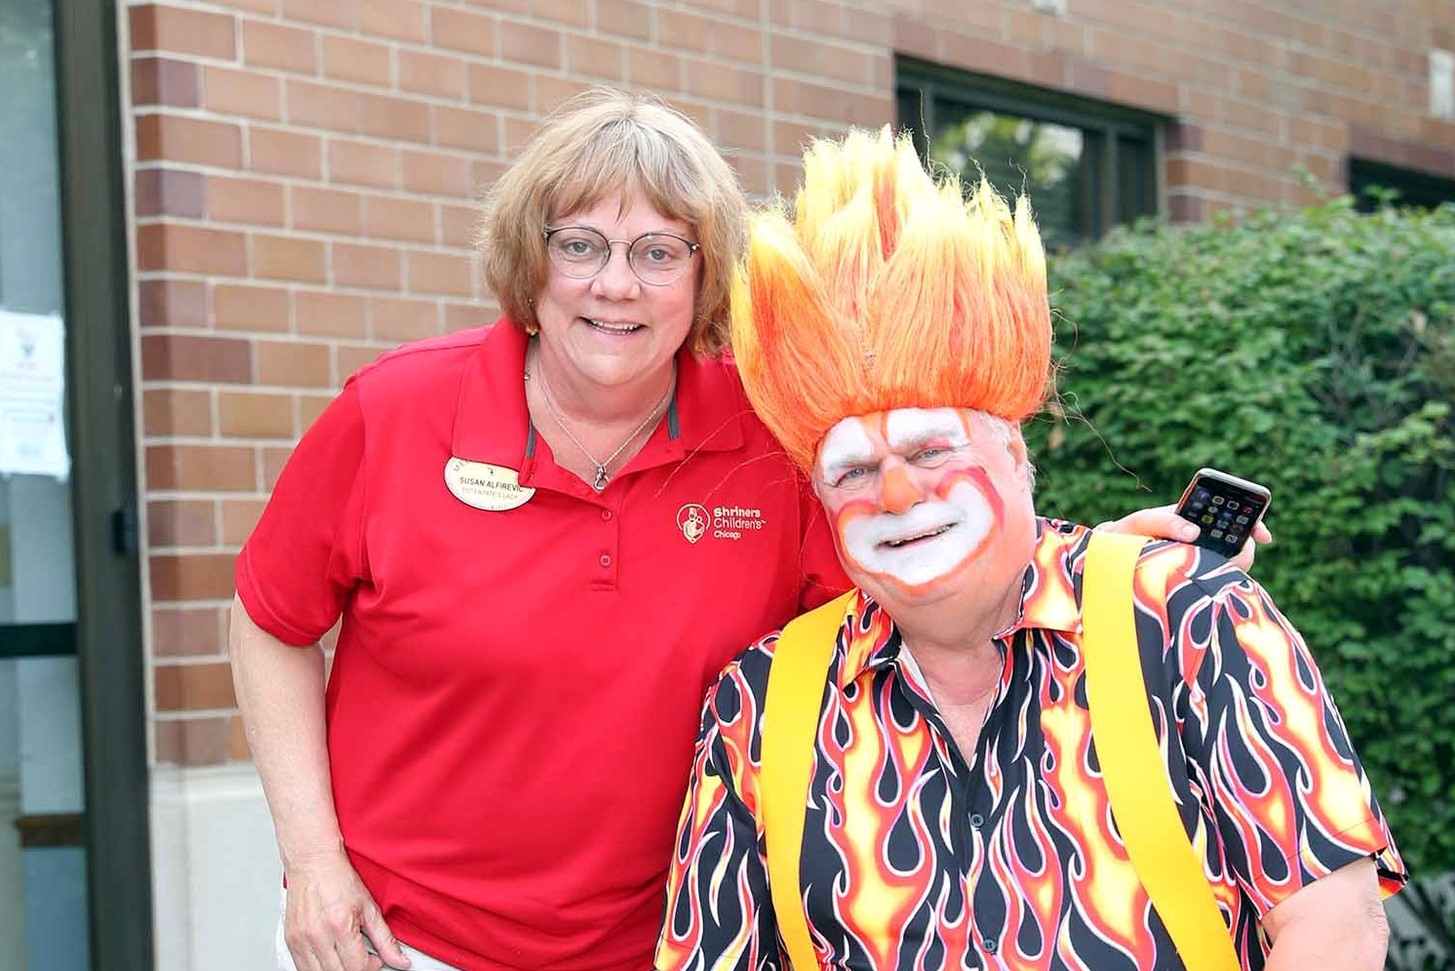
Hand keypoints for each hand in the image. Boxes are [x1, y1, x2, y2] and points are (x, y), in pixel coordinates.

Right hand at [282, 848, 411, 970]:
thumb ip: (386, 939)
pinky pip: (303, 968)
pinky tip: (329, 956)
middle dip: (355, 969)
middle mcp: (317, 935)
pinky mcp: (289, 941)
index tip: (375, 959)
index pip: (357, 967)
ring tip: (346, 956)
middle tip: (362, 957)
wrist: (313, 862)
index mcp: (340, 926)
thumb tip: (401, 962)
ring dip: (336, 970)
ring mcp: (300, 940)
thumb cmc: (339, 880)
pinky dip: (318, 968)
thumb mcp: (369, 908)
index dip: (371, 967)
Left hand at [1096, 504, 1271, 573]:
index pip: (1231, 518)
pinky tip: (1209, 585)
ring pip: (1232, 567)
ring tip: (1212, 567)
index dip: (1252, 524)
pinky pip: (1218, 584)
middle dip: (1244, 549)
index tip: (1263, 536)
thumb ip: (1162, 520)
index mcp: (1192, 521)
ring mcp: (1200, 564)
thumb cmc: (1122, 537)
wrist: (1105, 563)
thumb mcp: (1139, 523)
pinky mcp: (1195, 583)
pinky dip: (1220, 584)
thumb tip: (1193, 532)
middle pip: (1239, 545)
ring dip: (1232, 567)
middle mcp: (1202, 542)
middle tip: (1234, 555)